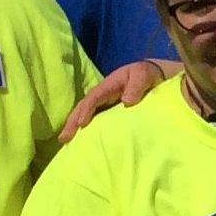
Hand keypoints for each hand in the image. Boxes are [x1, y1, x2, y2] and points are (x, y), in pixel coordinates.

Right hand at [61, 59, 175, 139]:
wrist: (151, 75)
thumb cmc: (146, 74)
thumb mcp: (142, 76)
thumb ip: (136, 87)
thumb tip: (127, 101)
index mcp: (108, 86)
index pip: (93, 98)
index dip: (86, 110)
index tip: (81, 123)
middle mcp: (101, 95)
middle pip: (82, 107)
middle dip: (72, 122)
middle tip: (64, 138)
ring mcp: (102, 103)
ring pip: (84, 114)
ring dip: (74, 126)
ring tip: (65, 141)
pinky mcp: (107, 110)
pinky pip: (93, 119)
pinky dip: (84, 128)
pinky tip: (80, 140)